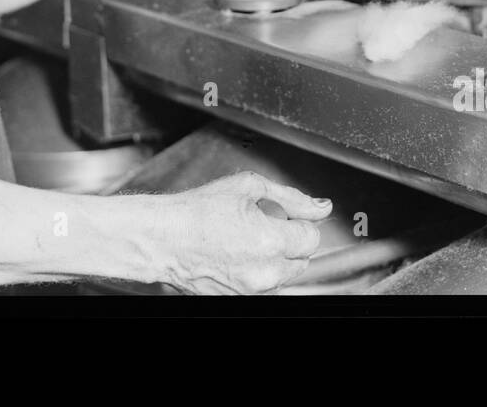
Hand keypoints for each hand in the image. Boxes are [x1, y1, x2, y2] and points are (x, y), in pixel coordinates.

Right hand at [154, 171, 330, 294]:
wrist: (164, 238)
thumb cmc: (199, 210)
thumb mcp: (248, 187)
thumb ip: (291, 197)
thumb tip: (322, 207)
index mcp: (270, 241)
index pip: (311, 238)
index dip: (300, 222)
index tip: (284, 215)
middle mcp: (264, 272)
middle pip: (302, 260)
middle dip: (290, 240)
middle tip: (263, 223)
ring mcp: (252, 290)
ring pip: (285, 275)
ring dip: (276, 258)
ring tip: (246, 238)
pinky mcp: (240, 300)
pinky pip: (265, 286)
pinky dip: (260, 271)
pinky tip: (238, 253)